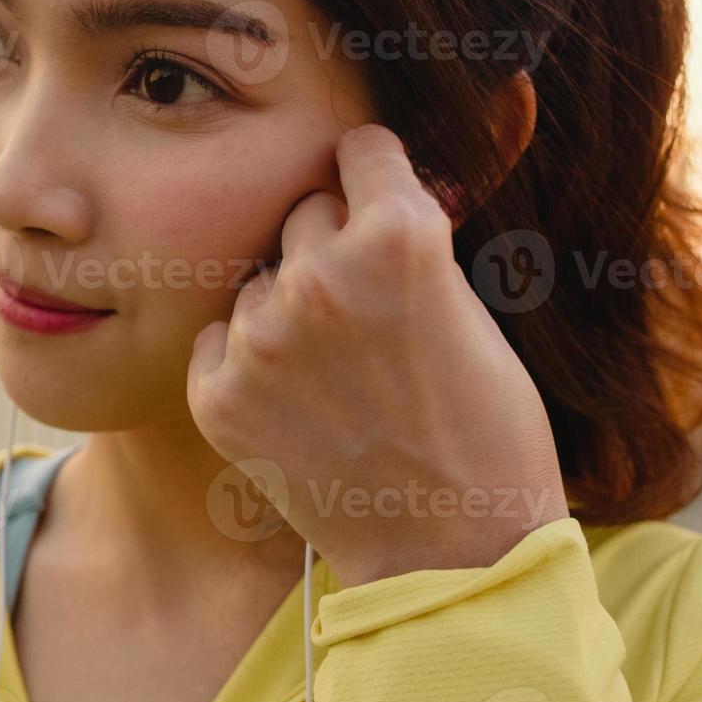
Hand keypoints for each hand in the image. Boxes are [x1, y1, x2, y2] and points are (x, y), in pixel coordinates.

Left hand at [186, 124, 567, 587]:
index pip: (359, 149)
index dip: (376, 179)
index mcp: (397, 237)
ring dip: (286, 308)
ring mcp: (260, 337)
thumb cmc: (484, 428)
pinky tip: (298, 404)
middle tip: (367, 314)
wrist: (450, 552)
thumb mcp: (470, 305)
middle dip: (331, 246)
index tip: (379, 199)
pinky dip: (247, 363)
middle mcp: (318, 274)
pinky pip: (220, 339)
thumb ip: (410, 234)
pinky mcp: (217, 393)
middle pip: (304, 213)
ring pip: (259, 280)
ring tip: (338, 374)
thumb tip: (372, 168)